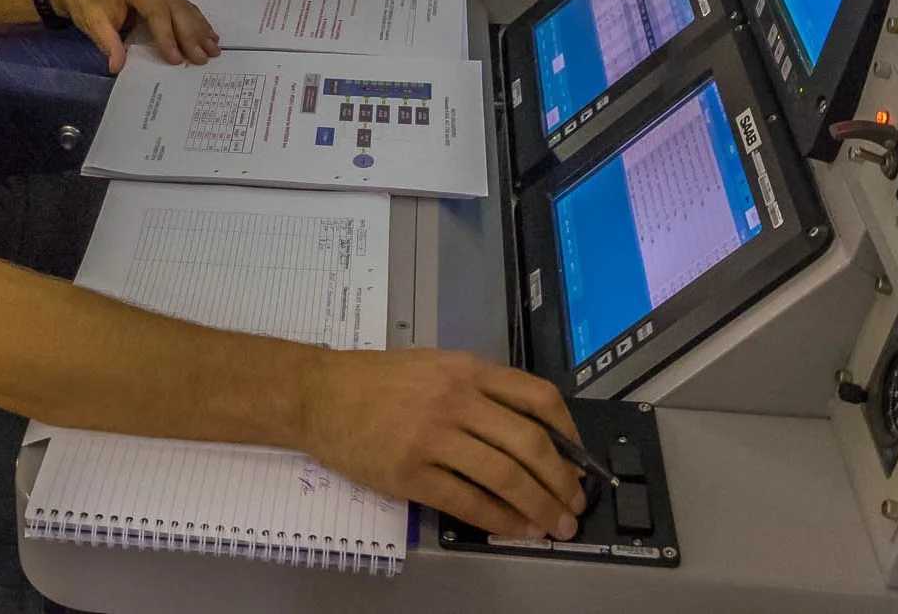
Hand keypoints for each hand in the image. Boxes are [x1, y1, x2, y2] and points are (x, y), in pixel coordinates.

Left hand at [45, 0, 221, 73]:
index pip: (156, 10)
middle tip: (203, 58)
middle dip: (190, 35)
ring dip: (198, 30)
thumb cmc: (88, 2)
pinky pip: (183, 5)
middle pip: (175, 8)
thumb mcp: (93, 23)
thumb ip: (108, 43)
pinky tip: (208, 35)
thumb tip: (117, 65)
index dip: (167, 36)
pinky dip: (196, 22)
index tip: (176, 58)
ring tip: (212, 50)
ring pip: (183, 7)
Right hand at [299, 349, 586, 540]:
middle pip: (529, 443)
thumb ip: (478, 390)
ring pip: (504, 476)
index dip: (569, 433)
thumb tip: (529, 431)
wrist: (318, 393)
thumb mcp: (435, 367)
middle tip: (574, 506)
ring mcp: (433, 437)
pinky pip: (467, 502)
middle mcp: (456, 400)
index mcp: (467, 371)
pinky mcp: (410, 473)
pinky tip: (515, 530)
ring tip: (554, 527)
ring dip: (538, 507)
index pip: (538, 397)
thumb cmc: (376, 381)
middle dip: (561, 481)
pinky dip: (499, 521)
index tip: (579, 459)